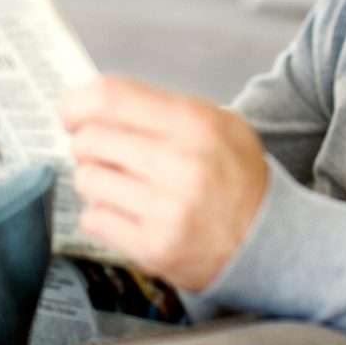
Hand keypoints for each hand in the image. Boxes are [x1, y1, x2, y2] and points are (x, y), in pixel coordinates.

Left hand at [61, 76, 268, 292]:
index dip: (78, 102)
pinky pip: (94, 219)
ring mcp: (167, 209)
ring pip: (87, 179)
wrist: (271, 240)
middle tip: (105, 153)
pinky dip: (103, 215)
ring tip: (125, 186)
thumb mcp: (219, 124)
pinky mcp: (155, 248)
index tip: (73, 113)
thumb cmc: (236, 176)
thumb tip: (91, 102)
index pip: (110, 96)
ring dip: (97, 181)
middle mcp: (181, 163)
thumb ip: (160, 109)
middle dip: (86, 144)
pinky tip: (130, 214)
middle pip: (90, 138)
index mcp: (196, 123)